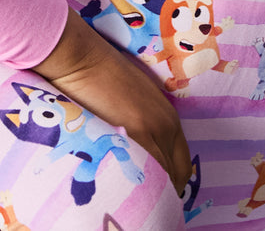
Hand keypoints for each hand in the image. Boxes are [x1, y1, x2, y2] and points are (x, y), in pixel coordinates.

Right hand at [33, 8, 191, 191]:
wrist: (82, 58)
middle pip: (174, 176)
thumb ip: (142, 126)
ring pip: (159, 179)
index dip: (170, 184)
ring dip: (147, 194)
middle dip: (161, 193)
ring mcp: (153, 130)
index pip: (182, 165)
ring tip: (132, 207)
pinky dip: (135, 188)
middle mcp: (167, 125)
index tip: (156, 196)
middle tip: (145, 207)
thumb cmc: (101, 73)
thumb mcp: (133, 101)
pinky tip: (121, 195)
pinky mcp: (135, 133)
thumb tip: (139, 155)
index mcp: (169, 116)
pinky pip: (142, 173)